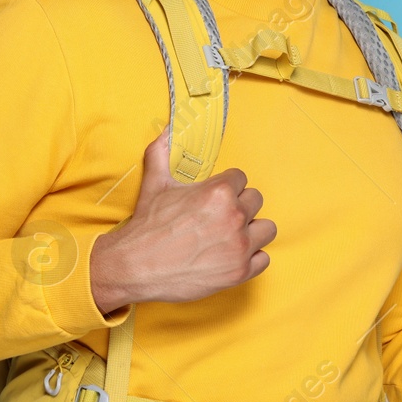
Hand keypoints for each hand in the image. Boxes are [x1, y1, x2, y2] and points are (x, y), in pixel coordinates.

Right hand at [89, 127, 276, 313]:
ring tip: (232, 235)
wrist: (135, 266)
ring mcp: (239, 246)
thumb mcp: (155, 183)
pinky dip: (251, 258)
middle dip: (240, 206)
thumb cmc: (147, 226)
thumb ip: (163, 151)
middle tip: (220, 216)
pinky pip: (264, 258)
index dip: (226, 187)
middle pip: (256, 200)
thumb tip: (167, 129)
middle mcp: (234, 216)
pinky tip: (233, 255)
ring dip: (252, 230)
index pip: (241, 178)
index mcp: (218, 191)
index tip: (215, 197)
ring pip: (266, 228)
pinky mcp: (240, 271)